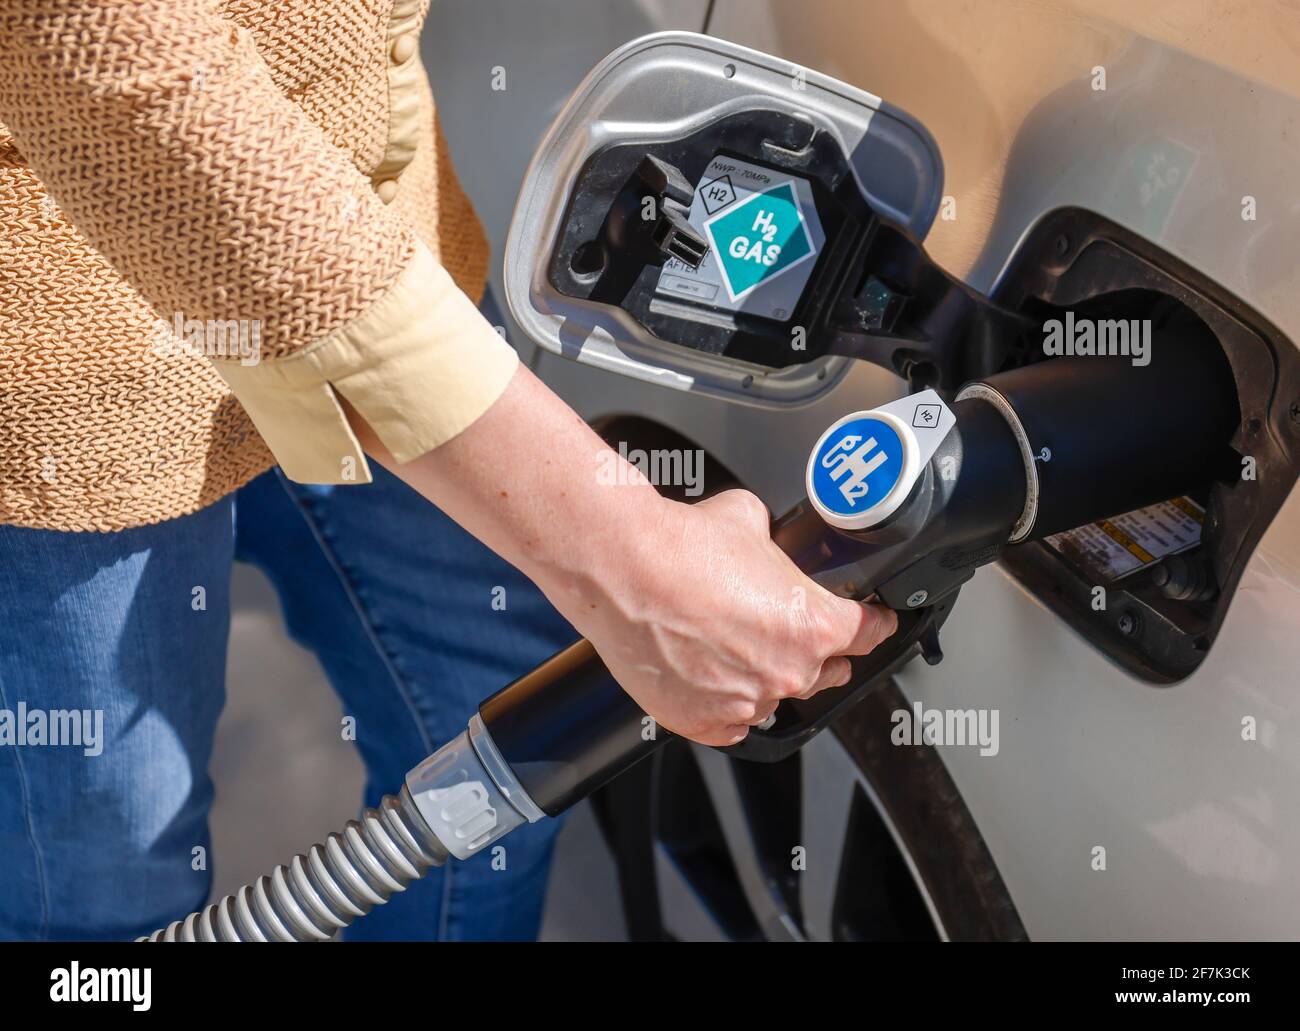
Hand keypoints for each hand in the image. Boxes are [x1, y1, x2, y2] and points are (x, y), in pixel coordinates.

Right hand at [565, 489, 897, 745]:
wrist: (622, 570)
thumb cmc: (681, 545)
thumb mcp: (750, 520)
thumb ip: (775, 546)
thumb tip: (769, 545)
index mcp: (813, 626)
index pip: (869, 634)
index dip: (873, 623)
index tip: (871, 622)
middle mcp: (786, 672)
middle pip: (826, 672)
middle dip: (815, 650)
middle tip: (783, 625)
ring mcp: (744, 704)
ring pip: (774, 697)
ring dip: (763, 676)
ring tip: (727, 642)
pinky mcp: (701, 722)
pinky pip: (731, 722)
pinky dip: (724, 703)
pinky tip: (706, 671)